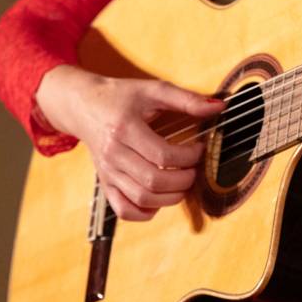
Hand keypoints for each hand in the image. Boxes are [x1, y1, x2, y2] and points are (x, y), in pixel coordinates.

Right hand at [35, 65, 224, 220]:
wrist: (83, 105)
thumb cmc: (120, 96)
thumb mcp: (153, 89)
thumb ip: (186, 99)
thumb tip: (219, 107)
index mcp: (124, 129)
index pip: (163, 156)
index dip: (189, 157)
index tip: (199, 148)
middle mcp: (113, 154)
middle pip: (153, 181)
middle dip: (184, 180)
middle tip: (194, 169)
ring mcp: (107, 172)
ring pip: (141, 199)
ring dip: (170, 198)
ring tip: (183, 183)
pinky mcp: (105, 184)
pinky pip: (124, 210)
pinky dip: (146, 212)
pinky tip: (160, 198)